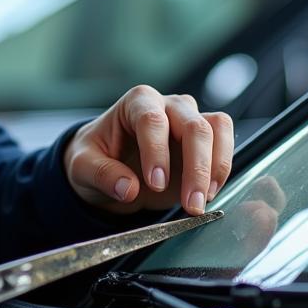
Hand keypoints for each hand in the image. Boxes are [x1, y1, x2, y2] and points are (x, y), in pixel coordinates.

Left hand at [63, 86, 233, 214]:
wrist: (107, 163)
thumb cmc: (95, 156)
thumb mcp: (82, 167)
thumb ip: (102, 175)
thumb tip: (128, 188)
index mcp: (136, 103)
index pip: (152, 120)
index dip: (157, 152)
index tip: (156, 184)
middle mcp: (166, 105)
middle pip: (192, 125)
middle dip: (195, 166)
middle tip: (190, 204)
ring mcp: (188, 119)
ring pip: (217, 128)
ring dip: (215, 166)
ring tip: (202, 200)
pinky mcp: (204, 139)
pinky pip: (225, 143)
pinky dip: (221, 169)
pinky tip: (207, 194)